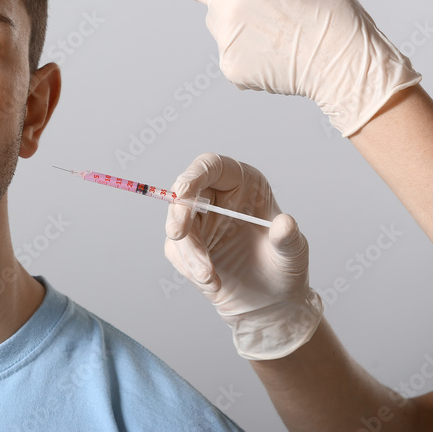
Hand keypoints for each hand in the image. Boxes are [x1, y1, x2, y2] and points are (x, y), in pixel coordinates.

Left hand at [163, 0, 420, 136]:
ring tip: (272, 21)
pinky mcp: (228, 64)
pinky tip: (273, 44)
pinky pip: (227, 44)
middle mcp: (226, 4)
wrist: (345, 66)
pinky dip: (243, 42)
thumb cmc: (334, 11)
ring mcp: (224, 37)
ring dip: (229, 12)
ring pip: (215, 16)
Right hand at [165, 152, 323, 359]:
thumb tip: (285, 224)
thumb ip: (287, 238)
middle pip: (184, 194)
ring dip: (189, 252)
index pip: (211, 166)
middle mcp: (216, 197)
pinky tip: (212, 282)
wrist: (271, 302)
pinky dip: (190, 267)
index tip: (182, 192)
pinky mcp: (187, 244)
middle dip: (179, 215)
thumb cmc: (284, 268)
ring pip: (177, 225)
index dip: (194, 175)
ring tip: (208, 278)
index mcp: (242, 183)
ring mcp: (199, 220)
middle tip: (178, 234)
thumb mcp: (293, 253)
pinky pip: (176, 250)